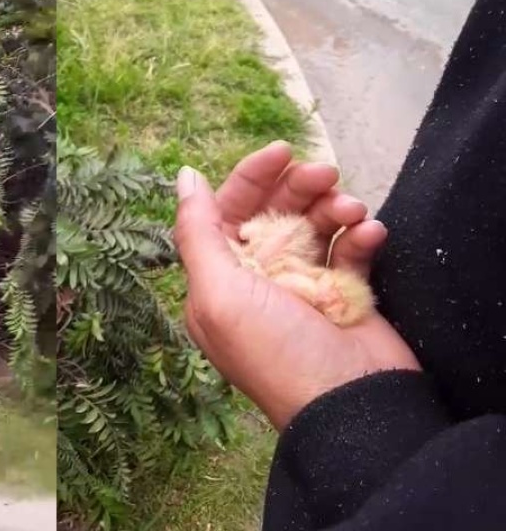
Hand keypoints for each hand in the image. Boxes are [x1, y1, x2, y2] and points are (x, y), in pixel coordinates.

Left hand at [175, 142, 420, 429]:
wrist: (352, 407)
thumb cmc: (276, 352)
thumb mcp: (218, 292)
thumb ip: (197, 231)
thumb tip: (185, 176)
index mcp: (220, 277)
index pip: (230, 210)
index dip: (252, 176)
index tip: (282, 149)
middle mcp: (259, 278)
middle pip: (276, 210)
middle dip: (299, 186)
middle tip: (326, 173)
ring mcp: (305, 285)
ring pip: (317, 224)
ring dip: (334, 207)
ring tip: (352, 210)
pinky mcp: (346, 293)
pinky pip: (352, 250)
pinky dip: (362, 236)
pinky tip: (371, 234)